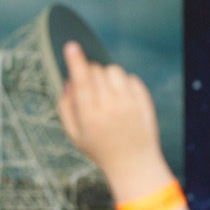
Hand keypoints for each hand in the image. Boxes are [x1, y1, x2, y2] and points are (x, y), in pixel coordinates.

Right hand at [56, 41, 165, 181]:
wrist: (134, 164)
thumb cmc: (100, 150)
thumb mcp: (75, 135)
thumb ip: (66, 108)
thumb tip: (68, 82)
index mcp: (90, 115)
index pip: (82, 81)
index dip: (75, 61)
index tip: (71, 46)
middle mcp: (110, 106)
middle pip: (96, 71)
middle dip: (90, 73)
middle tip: (90, 90)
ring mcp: (129, 103)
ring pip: (114, 70)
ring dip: (106, 76)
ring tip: (107, 94)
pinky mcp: (143, 101)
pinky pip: (130, 78)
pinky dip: (123, 83)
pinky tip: (121, 100)